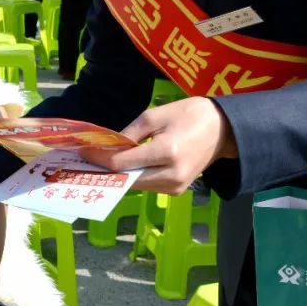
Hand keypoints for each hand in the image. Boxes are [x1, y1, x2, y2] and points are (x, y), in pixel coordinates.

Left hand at [79, 97, 237, 194]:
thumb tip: (108, 146)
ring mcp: (176, 186)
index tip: (82, 152)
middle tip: (85, 160)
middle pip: (127, 178)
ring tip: (98, 162)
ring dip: (118, 175)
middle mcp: (171, 175)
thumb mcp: (155, 115)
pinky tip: (121, 166)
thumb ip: (129, 133)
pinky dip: (133, 176)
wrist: (223, 129)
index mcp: (166, 152)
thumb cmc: (189, 115)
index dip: (100, 158)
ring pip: (136, 185)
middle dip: (105, 169)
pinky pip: (148, 185)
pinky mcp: (177, 190)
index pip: (123, 162)